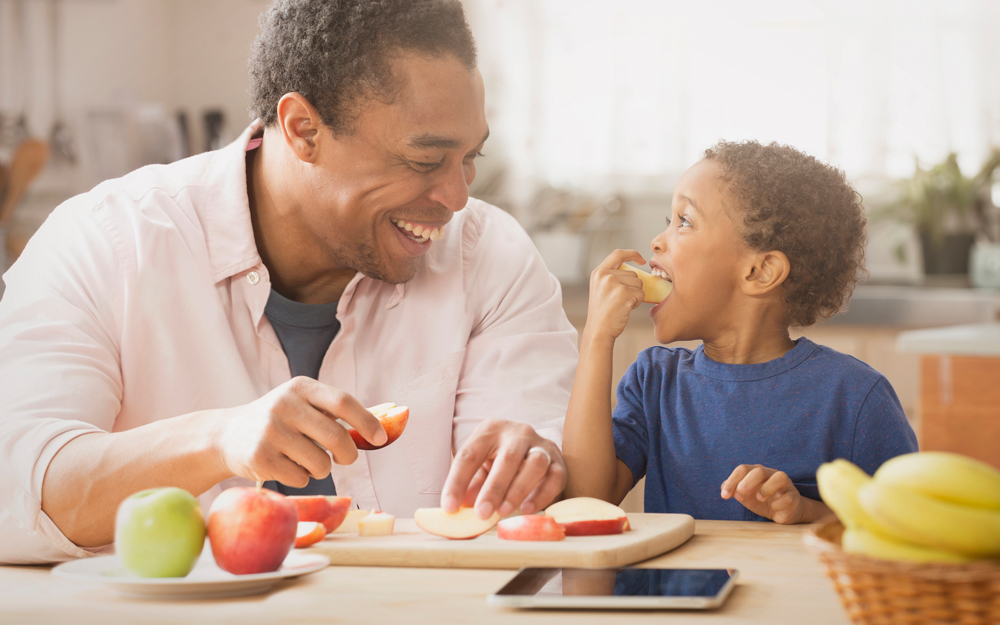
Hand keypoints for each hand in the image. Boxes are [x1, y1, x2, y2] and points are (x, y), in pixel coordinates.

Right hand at [214, 377, 386, 487]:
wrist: (227, 435)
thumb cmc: (278, 421)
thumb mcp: (301, 404)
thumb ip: (334, 412)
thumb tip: (380, 428)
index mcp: (301, 387)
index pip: (343, 402)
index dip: (366, 421)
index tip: (380, 439)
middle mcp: (284, 405)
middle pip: (336, 437)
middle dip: (348, 454)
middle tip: (345, 459)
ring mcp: (270, 431)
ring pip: (321, 463)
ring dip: (322, 468)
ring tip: (305, 459)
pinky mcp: (260, 457)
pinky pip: (301, 478)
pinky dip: (300, 477)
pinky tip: (285, 466)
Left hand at [441, 419, 565, 518]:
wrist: (530, 447)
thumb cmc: (497, 460)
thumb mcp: (479, 467)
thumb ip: (470, 486)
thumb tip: (456, 510)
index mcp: (490, 431)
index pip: (469, 455)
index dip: (457, 482)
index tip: (449, 507)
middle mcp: (517, 433)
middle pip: (507, 458)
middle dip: (494, 488)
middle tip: (482, 513)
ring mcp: (541, 445)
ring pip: (535, 464)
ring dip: (518, 490)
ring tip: (503, 512)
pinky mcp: (558, 461)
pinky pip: (554, 477)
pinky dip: (542, 495)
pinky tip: (527, 509)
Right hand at [583, 249, 646, 342]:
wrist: (599, 331)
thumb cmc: (603, 313)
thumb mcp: (601, 289)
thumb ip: (613, 277)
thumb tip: (636, 272)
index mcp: (598, 272)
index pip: (618, 254)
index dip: (632, 254)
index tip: (642, 260)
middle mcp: (604, 274)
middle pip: (633, 273)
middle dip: (634, 286)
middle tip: (621, 300)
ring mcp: (613, 283)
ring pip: (639, 283)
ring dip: (636, 295)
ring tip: (622, 304)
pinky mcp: (624, 292)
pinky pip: (641, 293)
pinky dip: (637, 302)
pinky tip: (625, 309)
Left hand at [720, 464, 805, 524]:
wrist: (783, 511)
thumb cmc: (761, 500)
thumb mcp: (745, 495)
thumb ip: (733, 489)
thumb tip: (724, 489)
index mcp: (757, 472)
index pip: (742, 469)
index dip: (732, 481)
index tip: (724, 496)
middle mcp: (771, 474)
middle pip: (759, 471)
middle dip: (747, 483)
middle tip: (740, 495)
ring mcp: (785, 485)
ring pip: (779, 477)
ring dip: (766, 488)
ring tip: (759, 498)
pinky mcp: (794, 497)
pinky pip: (788, 497)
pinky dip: (778, 503)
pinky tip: (774, 508)